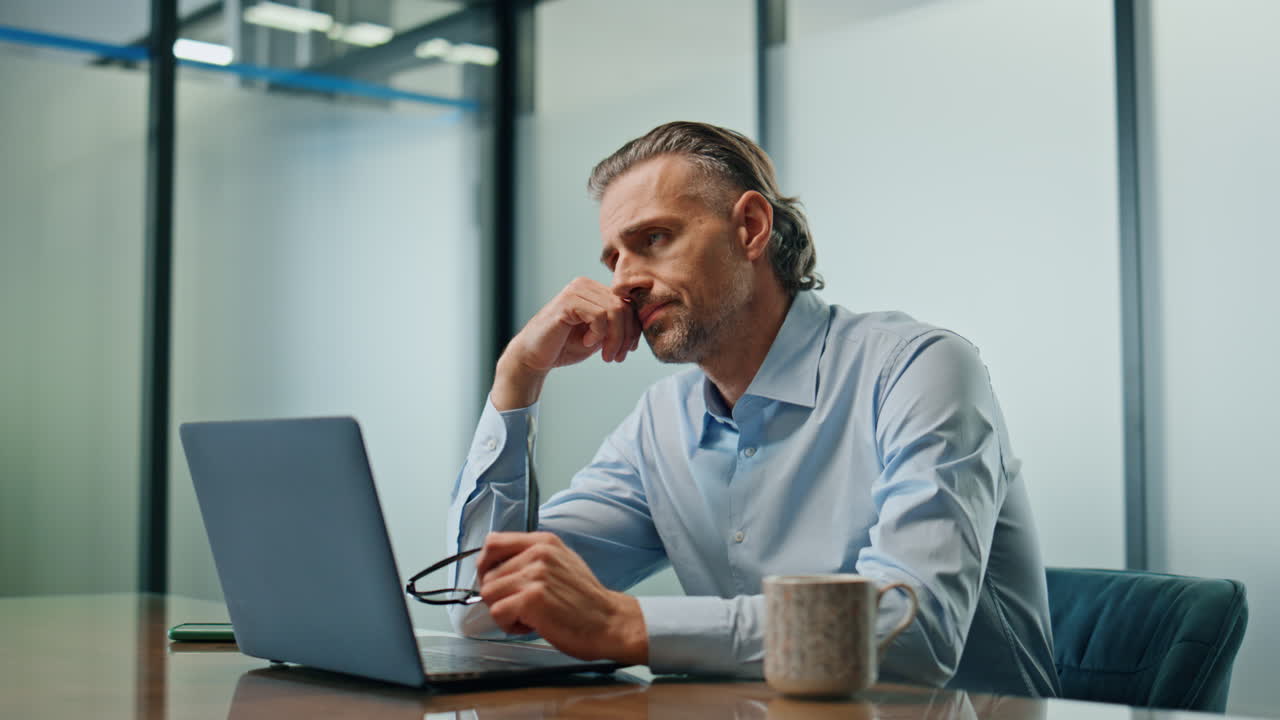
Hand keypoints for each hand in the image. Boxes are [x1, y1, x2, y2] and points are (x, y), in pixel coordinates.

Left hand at [476, 532, 648, 665]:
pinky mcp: (532, 598)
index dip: (485, 565)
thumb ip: (531, 558)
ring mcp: (535, 575)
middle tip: (521, 607)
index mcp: (544, 542)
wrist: (611, 622)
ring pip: (489, 594)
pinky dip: (509, 625)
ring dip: (503, 611)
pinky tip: (531, 625)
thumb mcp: (561, 563)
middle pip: (487, 574)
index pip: (493, 542)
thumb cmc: (586, 601)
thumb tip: (496, 567)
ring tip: (528, 616)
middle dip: (499, 596)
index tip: (491, 580)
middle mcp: (538, 554)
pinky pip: (497, 613)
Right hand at [492, 278, 640, 409]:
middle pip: (624, 307)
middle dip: (626, 336)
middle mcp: (584, 285)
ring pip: (615, 311)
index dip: (633, 328)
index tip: (627, 350)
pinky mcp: (568, 302)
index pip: (626, 303)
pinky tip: (587, 343)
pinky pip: (599, 315)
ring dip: (615, 338)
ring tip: (606, 355)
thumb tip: (641, 323)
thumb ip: (616, 326)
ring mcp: (575, 290)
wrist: (534, 358)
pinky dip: (599, 334)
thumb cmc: (564, 347)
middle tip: (617, 357)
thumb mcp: (598, 336)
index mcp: (593, 290)